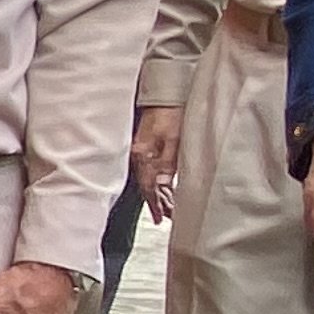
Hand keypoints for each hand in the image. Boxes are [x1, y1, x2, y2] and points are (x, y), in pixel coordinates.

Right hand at [130, 105, 185, 222]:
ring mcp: (142, 151)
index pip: (149, 186)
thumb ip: (167, 162)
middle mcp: (140, 156)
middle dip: (158, 203)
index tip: (161, 217)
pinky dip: (156, 181)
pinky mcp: (146, 146)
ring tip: (166, 209)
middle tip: (167, 218)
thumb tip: (163, 183)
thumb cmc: (169, 113)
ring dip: (158, 194)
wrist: (163, 95)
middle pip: (148, 185)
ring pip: (149, 179)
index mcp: (143, 155)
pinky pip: (149, 170)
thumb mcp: (173, 138)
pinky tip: (162, 188)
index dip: (155, 203)